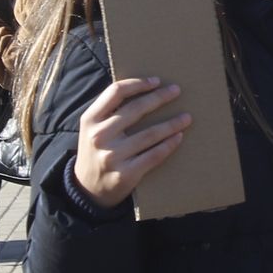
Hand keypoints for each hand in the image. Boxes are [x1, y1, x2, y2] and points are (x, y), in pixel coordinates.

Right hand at [72, 77, 191, 208]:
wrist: (87, 191)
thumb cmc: (96, 151)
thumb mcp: (92, 128)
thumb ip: (109, 110)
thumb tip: (143, 88)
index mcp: (90, 119)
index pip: (116, 92)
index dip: (138, 84)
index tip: (156, 81)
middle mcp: (99, 136)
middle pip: (136, 109)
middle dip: (159, 98)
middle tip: (176, 90)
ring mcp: (112, 156)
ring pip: (149, 134)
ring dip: (172, 124)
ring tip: (186, 117)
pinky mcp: (126, 174)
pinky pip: (153, 155)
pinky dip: (168, 145)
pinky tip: (178, 137)